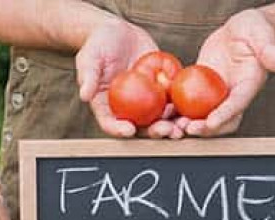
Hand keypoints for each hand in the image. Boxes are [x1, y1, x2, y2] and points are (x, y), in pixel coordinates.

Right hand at [76, 18, 180, 138]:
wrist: (116, 32)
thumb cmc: (97, 46)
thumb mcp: (88, 59)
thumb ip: (88, 77)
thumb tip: (84, 95)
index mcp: (107, 106)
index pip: (111, 123)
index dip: (119, 130)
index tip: (129, 130)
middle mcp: (127, 107)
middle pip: (141, 126)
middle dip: (155, 132)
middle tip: (167, 131)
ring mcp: (145, 99)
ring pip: (160, 117)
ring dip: (173, 124)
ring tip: (183, 125)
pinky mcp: (160, 87)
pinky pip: (172, 98)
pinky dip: (181, 105)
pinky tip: (190, 106)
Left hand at [177, 8, 274, 136]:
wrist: (239, 30)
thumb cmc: (254, 30)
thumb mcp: (262, 35)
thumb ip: (271, 51)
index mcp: (248, 85)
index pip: (238, 104)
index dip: (225, 114)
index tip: (211, 123)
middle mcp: (232, 96)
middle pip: (220, 120)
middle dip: (204, 129)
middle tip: (187, 130)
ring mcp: (216, 96)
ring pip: (202, 118)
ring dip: (187, 125)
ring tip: (171, 128)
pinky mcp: (200, 91)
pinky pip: (187, 105)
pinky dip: (176, 112)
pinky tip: (162, 114)